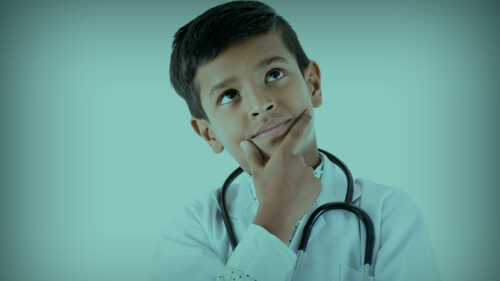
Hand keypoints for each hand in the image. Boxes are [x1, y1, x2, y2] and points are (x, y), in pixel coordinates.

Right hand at [240, 109, 321, 242]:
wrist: (277, 215)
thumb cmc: (265, 192)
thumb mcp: (257, 173)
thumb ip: (253, 155)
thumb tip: (244, 142)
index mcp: (283, 156)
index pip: (295, 134)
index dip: (303, 122)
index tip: (309, 113)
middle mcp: (299, 161)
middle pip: (296, 160)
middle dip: (290, 168)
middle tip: (280, 182)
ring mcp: (309, 173)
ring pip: (304, 172)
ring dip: (298, 178)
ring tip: (288, 191)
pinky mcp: (317, 184)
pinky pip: (312, 182)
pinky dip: (306, 187)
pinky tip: (296, 195)